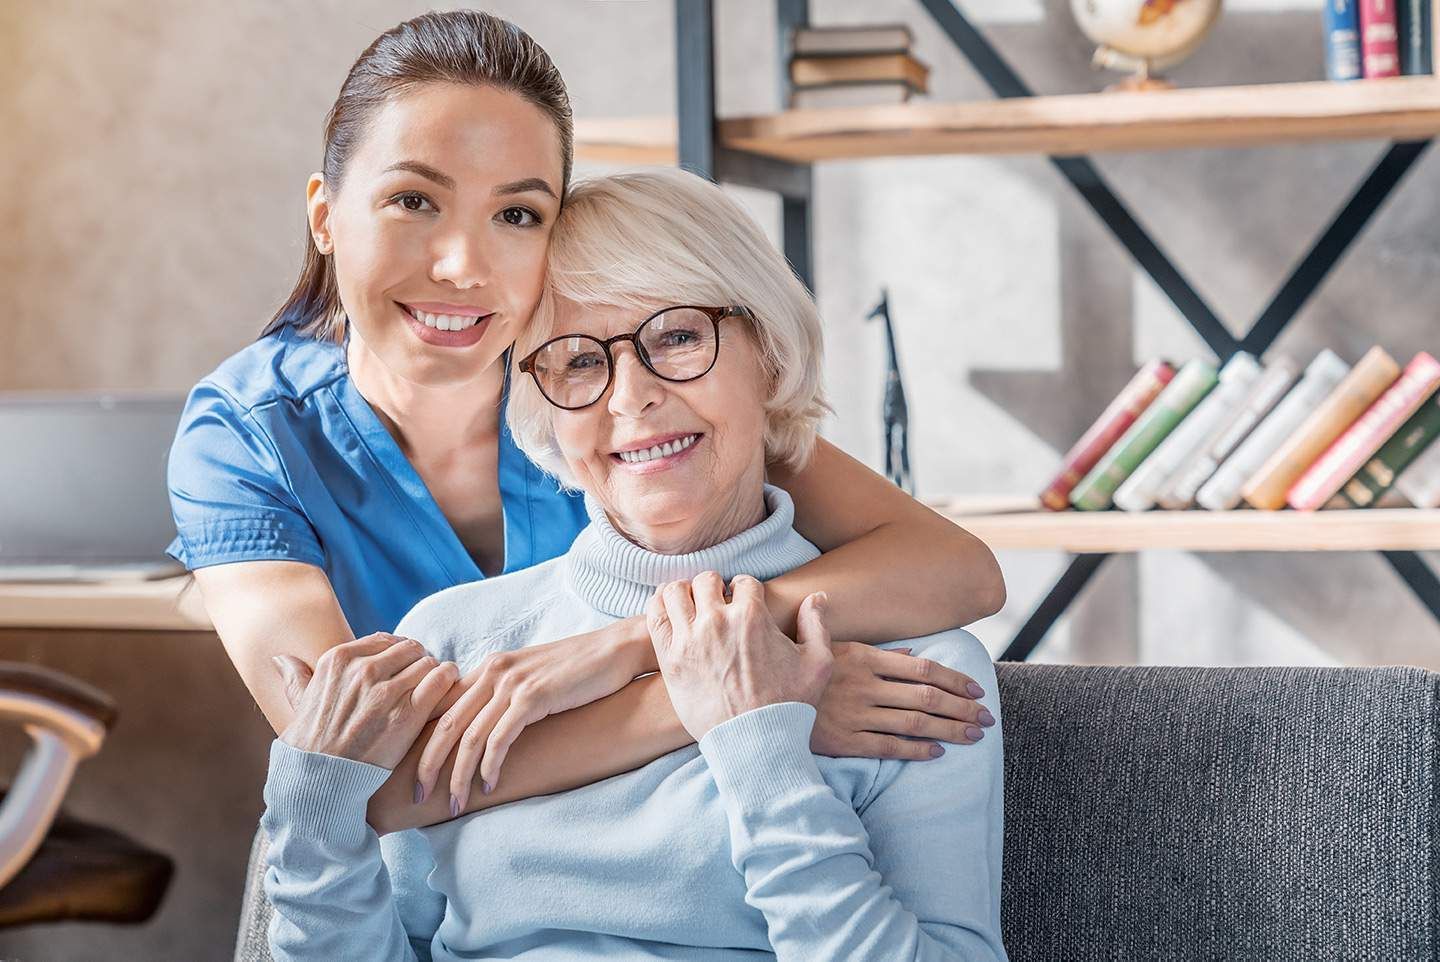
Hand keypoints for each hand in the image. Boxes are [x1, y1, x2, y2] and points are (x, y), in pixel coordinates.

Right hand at [272, 633, 459, 770]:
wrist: (320, 781)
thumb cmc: (311, 744)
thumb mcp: (299, 704)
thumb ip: (296, 677)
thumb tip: (281, 659)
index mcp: (338, 659)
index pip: (385, 639)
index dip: (398, 653)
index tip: (403, 667)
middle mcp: (363, 669)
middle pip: (410, 648)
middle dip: (418, 661)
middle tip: (423, 678)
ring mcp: (386, 690)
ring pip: (428, 662)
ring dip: (435, 672)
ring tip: (436, 686)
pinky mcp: (408, 712)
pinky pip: (441, 679)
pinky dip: (448, 679)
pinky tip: (448, 688)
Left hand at [414, 619, 651, 812]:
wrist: (617, 650)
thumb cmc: (579, 670)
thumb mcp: (532, 679)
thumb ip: (506, 697)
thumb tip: (485, 729)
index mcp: (489, 667)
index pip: (441, 706)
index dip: (423, 740)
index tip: (416, 773)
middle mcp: (494, 671)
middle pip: (446, 724)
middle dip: (427, 764)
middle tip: (418, 797)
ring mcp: (513, 682)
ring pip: (469, 737)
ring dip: (458, 775)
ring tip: (454, 804)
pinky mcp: (533, 696)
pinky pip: (500, 738)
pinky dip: (489, 767)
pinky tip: (488, 786)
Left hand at [646, 572, 831, 741]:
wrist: (755, 742)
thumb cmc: (789, 705)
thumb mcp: (818, 662)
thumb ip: (816, 624)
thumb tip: (817, 597)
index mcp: (752, 616)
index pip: (743, 582)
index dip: (744, 590)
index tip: (742, 602)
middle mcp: (718, 621)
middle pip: (706, 581)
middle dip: (714, 587)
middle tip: (716, 603)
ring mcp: (690, 638)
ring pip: (675, 592)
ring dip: (683, 592)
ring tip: (690, 605)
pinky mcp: (670, 659)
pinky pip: (655, 616)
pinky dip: (659, 606)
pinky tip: (669, 612)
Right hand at [812, 643, 993, 759]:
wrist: (762, 704)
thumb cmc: (800, 673)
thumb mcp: (833, 649)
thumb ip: (877, 651)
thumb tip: (913, 653)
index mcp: (864, 658)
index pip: (923, 669)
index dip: (955, 679)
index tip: (977, 690)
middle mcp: (865, 685)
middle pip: (928, 696)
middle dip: (962, 708)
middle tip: (987, 718)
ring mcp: (857, 714)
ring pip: (915, 722)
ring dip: (950, 729)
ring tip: (974, 736)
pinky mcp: (846, 741)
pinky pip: (890, 747)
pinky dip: (917, 750)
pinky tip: (939, 752)